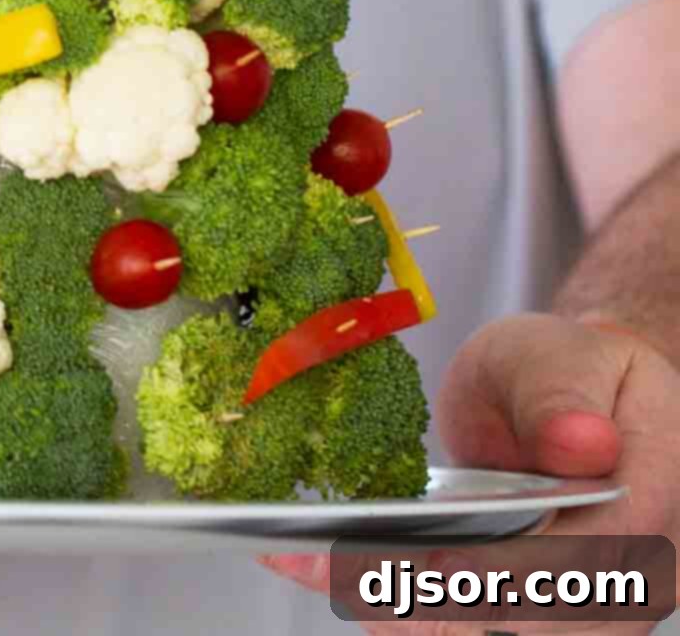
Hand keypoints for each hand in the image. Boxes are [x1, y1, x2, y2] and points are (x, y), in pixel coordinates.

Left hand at [258, 312, 679, 632]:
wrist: (574, 396)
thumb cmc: (575, 369)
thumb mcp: (566, 357)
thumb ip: (564, 397)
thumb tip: (584, 443)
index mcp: (652, 501)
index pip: (591, 564)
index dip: (513, 579)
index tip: (439, 569)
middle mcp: (626, 574)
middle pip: (537, 621)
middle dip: (436, 610)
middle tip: (343, 573)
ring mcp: (578, 601)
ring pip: (494, 630)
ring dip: (406, 612)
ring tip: (318, 567)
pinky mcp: (522, 604)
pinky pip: (464, 616)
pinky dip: (398, 601)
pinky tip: (329, 569)